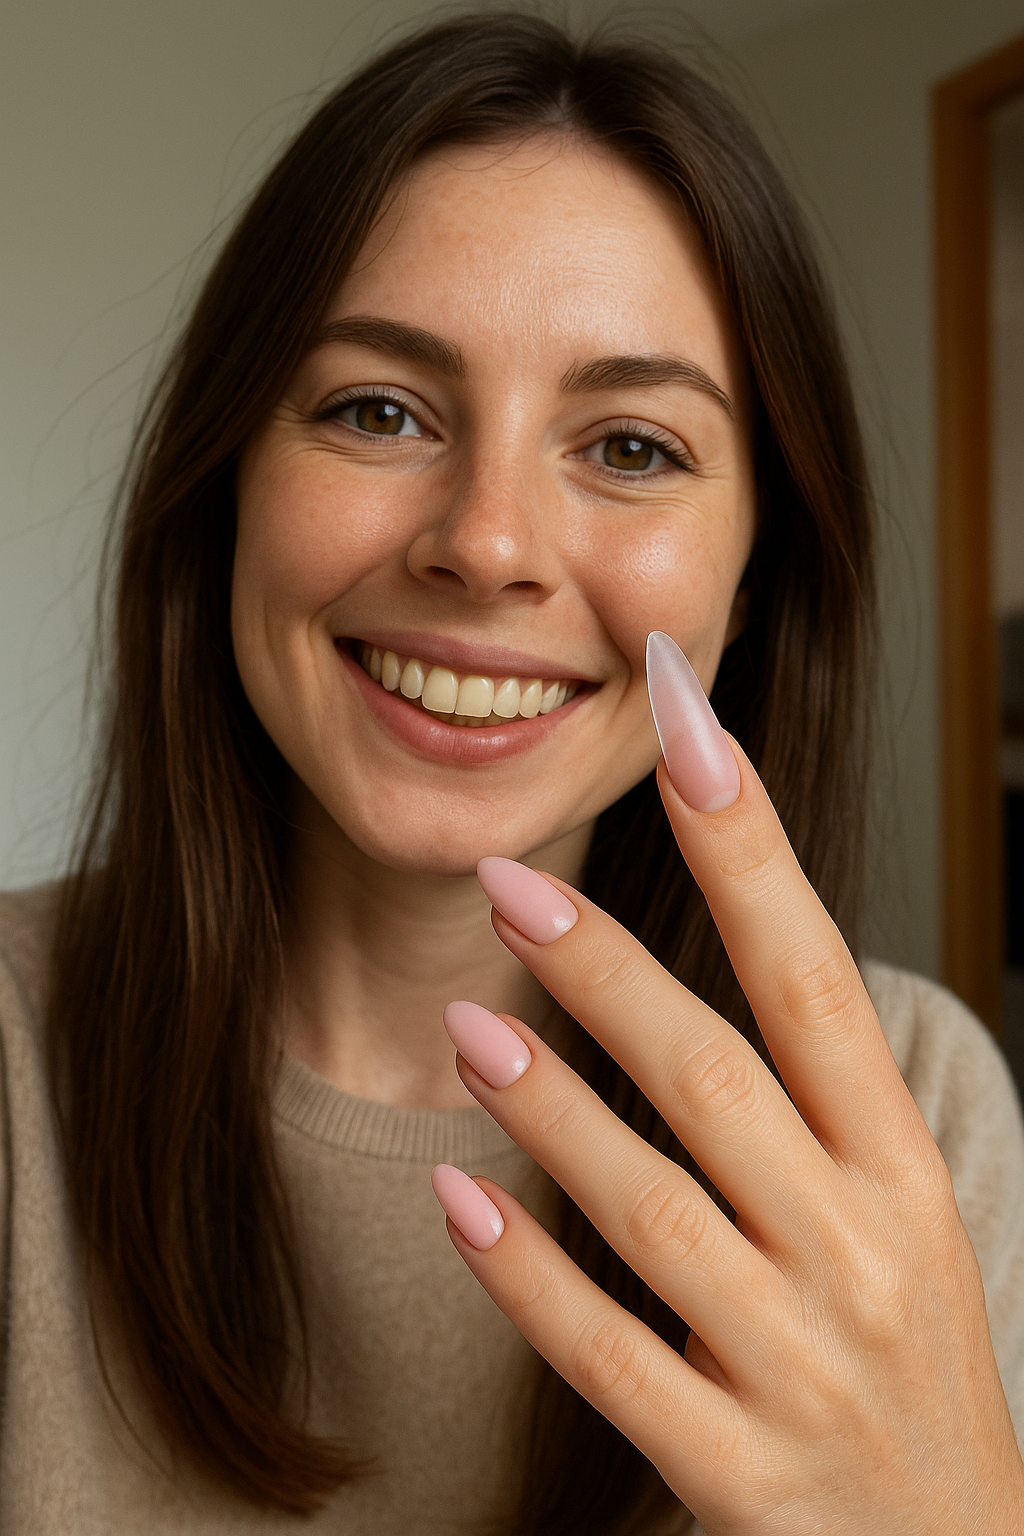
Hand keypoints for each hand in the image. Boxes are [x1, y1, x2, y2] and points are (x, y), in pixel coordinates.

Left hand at [430, 634, 1023, 1534]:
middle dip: (610, 972)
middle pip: (719, 1079)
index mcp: (902, 1169)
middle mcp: (863, 1251)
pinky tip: (461, 1205)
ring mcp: (802, 1367)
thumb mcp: (901, 1214)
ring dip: (553, 1108)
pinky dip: (533, 1277)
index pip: (814, 979)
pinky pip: (613, 1360)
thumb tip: (718, 943)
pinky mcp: (740, 1473)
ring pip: (656, 1210)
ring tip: (466, 1025)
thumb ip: (812, 1097)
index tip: (687, 733)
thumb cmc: (907, 1360)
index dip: (747, 849)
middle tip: (510, 884)